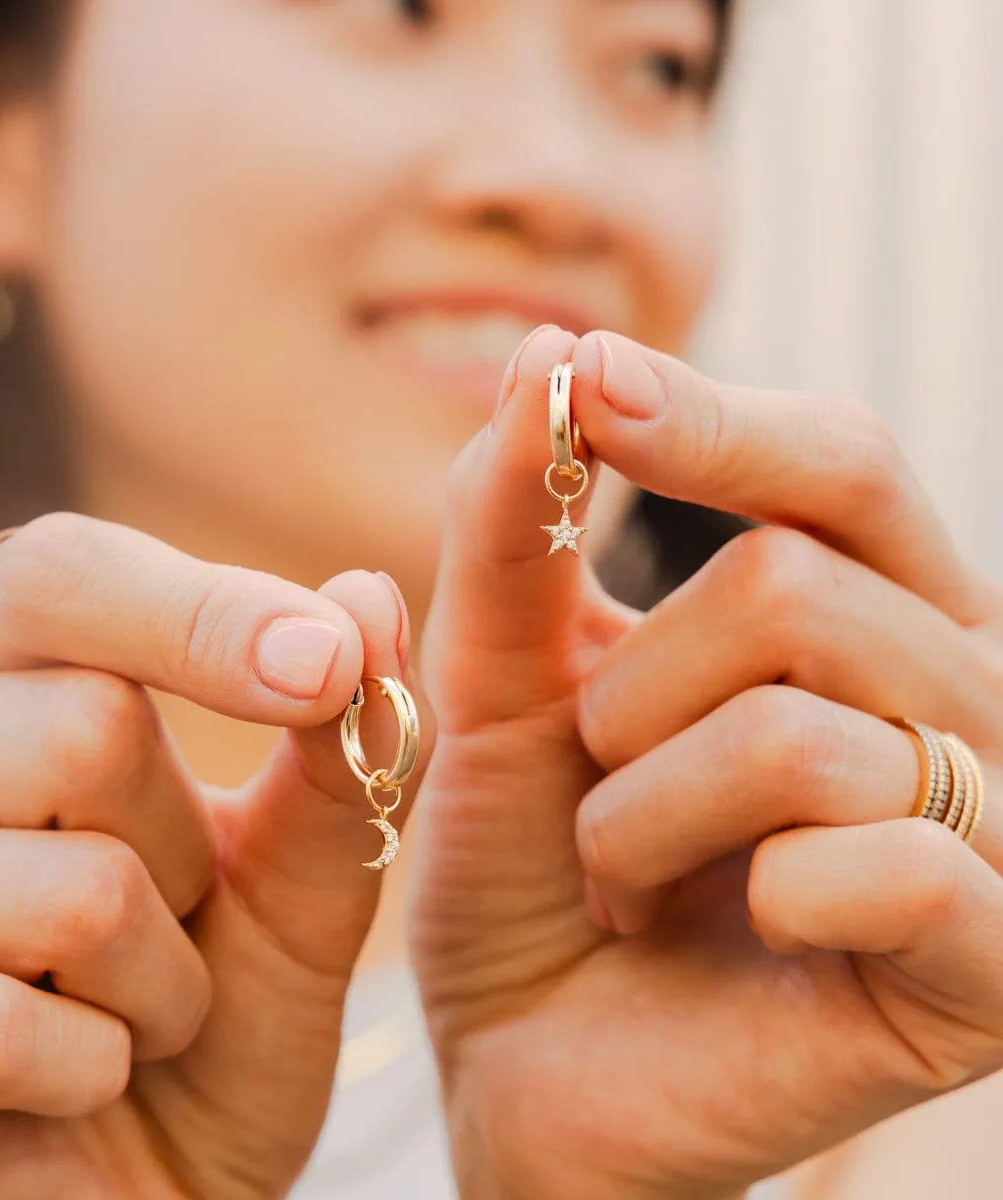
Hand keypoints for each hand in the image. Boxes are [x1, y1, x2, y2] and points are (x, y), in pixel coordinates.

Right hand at [0, 514, 418, 1198]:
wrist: (141, 1179)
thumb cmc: (215, 997)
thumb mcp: (294, 871)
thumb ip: (333, 746)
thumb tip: (368, 592)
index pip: (60, 577)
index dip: (200, 614)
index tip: (326, 663)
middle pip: (83, 728)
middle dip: (183, 849)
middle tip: (162, 913)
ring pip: (70, 891)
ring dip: (157, 979)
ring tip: (120, 1003)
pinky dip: (90, 1067)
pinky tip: (67, 1077)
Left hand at [413, 326, 1002, 1197]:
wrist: (533, 1063)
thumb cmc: (526, 864)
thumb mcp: (497, 688)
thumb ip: (516, 538)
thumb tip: (550, 355)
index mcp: (859, 611)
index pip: (835, 463)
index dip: (716, 419)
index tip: (585, 379)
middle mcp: (951, 695)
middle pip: (794, 585)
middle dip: (628, 694)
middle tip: (598, 778)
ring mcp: (987, 831)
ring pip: (799, 728)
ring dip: (646, 811)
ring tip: (623, 872)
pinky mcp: (990, 967)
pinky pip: (883, 866)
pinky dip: (745, 893)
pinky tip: (735, 931)